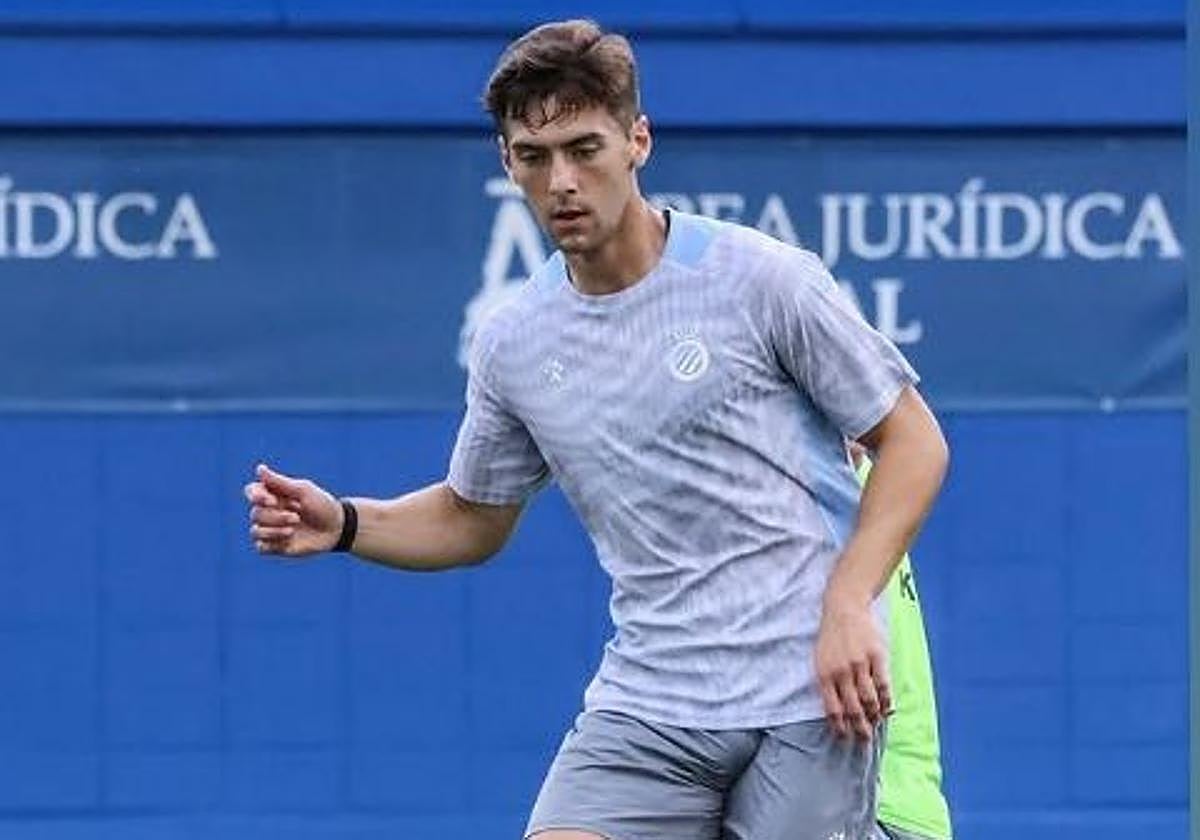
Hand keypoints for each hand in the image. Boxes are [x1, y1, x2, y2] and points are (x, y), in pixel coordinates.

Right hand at [243, 463, 341, 556]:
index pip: (251, 491)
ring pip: (255, 531)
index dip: (256, 496)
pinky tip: (288, 539)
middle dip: (275, 516)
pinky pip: (261, 547)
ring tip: (293, 529)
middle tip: (297, 517)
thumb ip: (279, 482)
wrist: (337, 528)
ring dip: (273, 530)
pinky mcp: (275, 546)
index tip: (271, 500)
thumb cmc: (322, 505)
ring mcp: (271, 529)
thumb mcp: (303, 491)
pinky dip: (272, 543)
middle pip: (255, 513)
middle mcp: (269, 511)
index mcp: (273, 494)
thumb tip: (259, 468)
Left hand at [814, 593, 890, 740]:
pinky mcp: (877, 657)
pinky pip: (884, 685)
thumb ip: (828, 684)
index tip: (844, 739)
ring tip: (876, 726)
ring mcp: (860, 664)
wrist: (844, 608)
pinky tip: (887, 709)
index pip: (833, 709)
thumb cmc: (831, 637)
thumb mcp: (821, 659)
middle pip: (852, 709)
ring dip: (874, 717)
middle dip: (859, 729)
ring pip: (869, 700)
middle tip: (864, 742)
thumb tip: (836, 712)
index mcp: (824, 674)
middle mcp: (842, 672)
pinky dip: (886, 700)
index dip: (839, 727)